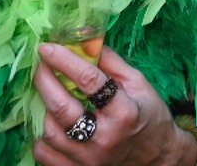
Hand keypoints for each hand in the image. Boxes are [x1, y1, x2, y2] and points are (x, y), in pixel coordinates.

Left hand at [33, 43, 196, 165]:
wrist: (156, 156)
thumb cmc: (149, 114)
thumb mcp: (139, 83)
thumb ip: (111, 62)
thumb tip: (85, 41)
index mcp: (124, 112)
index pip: (89, 80)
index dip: (65, 60)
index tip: (48, 47)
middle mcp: (104, 138)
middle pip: (61, 108)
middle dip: (44, 81)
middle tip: (40, 66)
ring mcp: (89, 159)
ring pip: (49, 132)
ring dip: (45, 109)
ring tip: (51, 95)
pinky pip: (44, 155)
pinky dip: (41, 136)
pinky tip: (51, 122)